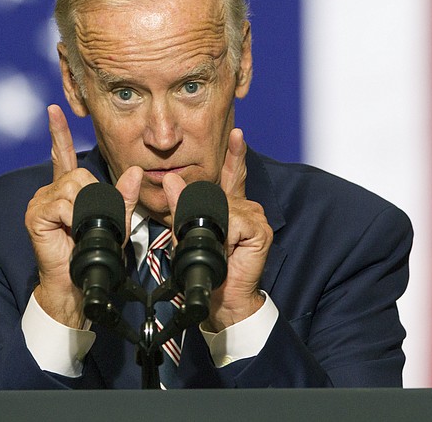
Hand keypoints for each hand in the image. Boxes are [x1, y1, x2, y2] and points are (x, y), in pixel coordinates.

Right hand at [26, 104, 141, 327]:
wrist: (75, 284)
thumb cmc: (94, 254)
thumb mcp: (116, 222)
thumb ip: (123, 198)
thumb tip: (134, 172)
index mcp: (66, 190)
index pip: (62, 154)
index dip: (59, 132)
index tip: (55, 110)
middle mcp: (50, 191)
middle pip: (79, 174)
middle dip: (96, 197)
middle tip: (95, 222)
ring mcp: (40, 202)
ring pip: (73, 187)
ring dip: (87, 209)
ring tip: (83, 229)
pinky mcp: (35, 215)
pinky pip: (62, 205)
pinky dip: (74, 218)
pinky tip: (71, 231)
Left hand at [163, 128, 271, 331]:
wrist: (222, 299)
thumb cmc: (207, 268)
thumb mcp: (185, 234)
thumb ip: (181, 207)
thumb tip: (171, 180)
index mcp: (231, 205)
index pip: (231, 174)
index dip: (234, 154)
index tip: (237, 133)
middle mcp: (246, 206)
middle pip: (216, 194)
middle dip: (201, 212)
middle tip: (207, 240)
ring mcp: (255, 216)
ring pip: (222, 207)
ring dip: (210, 228)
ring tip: (216, 249)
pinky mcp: (260, 229)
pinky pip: (232, 221)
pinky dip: (223, 236)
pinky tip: (228, 249)